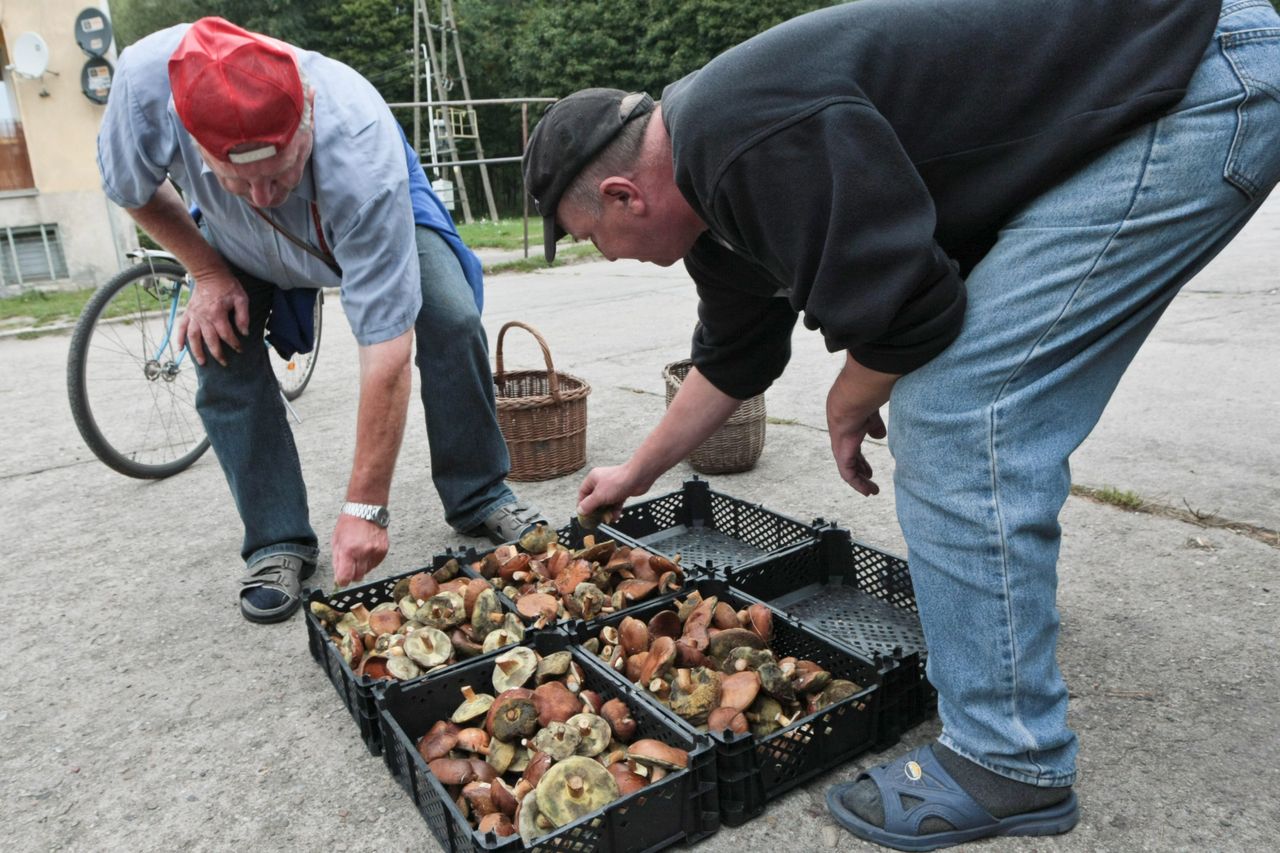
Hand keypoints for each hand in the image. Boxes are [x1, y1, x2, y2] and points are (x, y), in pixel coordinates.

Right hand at [175, 270, 249, 365]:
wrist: (210, 274)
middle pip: (209, 340)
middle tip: (223, 363)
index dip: (234, 344)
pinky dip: (178, 338)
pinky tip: (179, 349)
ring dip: (196, 351)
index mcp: (217, 314)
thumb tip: (244, 332)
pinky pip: (180, 327)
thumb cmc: (227, 286)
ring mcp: (194, 316)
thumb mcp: (241, 299)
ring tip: (201, 362)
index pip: (226, 335)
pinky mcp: (188, 313)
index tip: (239, 350)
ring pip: (193, 337)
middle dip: (217, 353)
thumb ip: (243, 316)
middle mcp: (203, 317)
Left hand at [331, 514, 388, 585]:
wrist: (366, 510)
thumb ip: (337, 561)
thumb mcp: (336, 541)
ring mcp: (375, 552)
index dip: (342, 581)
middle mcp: (363, 553)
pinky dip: (370, 561)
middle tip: (350, 563)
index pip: (345, 578)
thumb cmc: (348, 523)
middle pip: (357, 577)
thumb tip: (338, 577)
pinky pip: (375, 564)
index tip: (341, 579)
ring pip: (367, 571)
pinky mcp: (383, 551)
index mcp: (348, 551)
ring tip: (359, 552)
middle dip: (352, 573)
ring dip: (362, 566)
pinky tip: (367, 550)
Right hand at [577, 463, 647, 520]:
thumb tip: (580, 511)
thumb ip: (588, 505)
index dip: (582, 504)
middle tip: (595, 520)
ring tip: (607, 519)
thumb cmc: (618, 482)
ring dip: (606, 512)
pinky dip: (615, 510)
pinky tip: (615, 517)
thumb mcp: (599, 496)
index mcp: (593, 478)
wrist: (638, 477)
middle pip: (594, 499)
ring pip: (606, 503)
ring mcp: (612, 487)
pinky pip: (615, 503)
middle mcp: (602, 482)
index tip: (583, 514)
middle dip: (596, 510)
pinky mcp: (621, 492)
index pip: (583, 492)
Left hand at [826, 356, 896, 496]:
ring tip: (870, 491)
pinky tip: (867, 490)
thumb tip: (880, 436)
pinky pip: (848, 474)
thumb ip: (875, 425)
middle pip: (851, 460)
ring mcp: (840, 447)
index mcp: (849, 429)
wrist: (851, 397)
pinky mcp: (842, 453)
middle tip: (869, 479)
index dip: (861, 460)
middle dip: (860, 470)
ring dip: (860, 481)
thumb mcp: (871, 414)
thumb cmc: (863, 399)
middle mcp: (842, 439)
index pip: (853, 448)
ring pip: (849, 470)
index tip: (869, 470)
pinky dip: (857, 483)